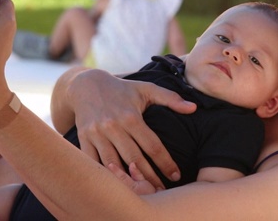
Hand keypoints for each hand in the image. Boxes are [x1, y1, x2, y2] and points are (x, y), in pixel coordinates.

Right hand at [65, 68, 195, 189]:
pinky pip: (94, 162)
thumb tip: (193, 108)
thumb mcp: (146, 89)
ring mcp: (97, 134)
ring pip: (114, 164)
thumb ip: (170, 98)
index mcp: (131, 117)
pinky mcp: (84, 139)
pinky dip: (105, 174)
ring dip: (128, 180)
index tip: (176, 175)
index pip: (152, 145)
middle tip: (162, 190)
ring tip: (142, 191)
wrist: (86, 85)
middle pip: (134, 159)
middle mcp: (113, 126)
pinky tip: (117, 184)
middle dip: (150, 177)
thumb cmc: (122, 89)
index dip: (165, 162)